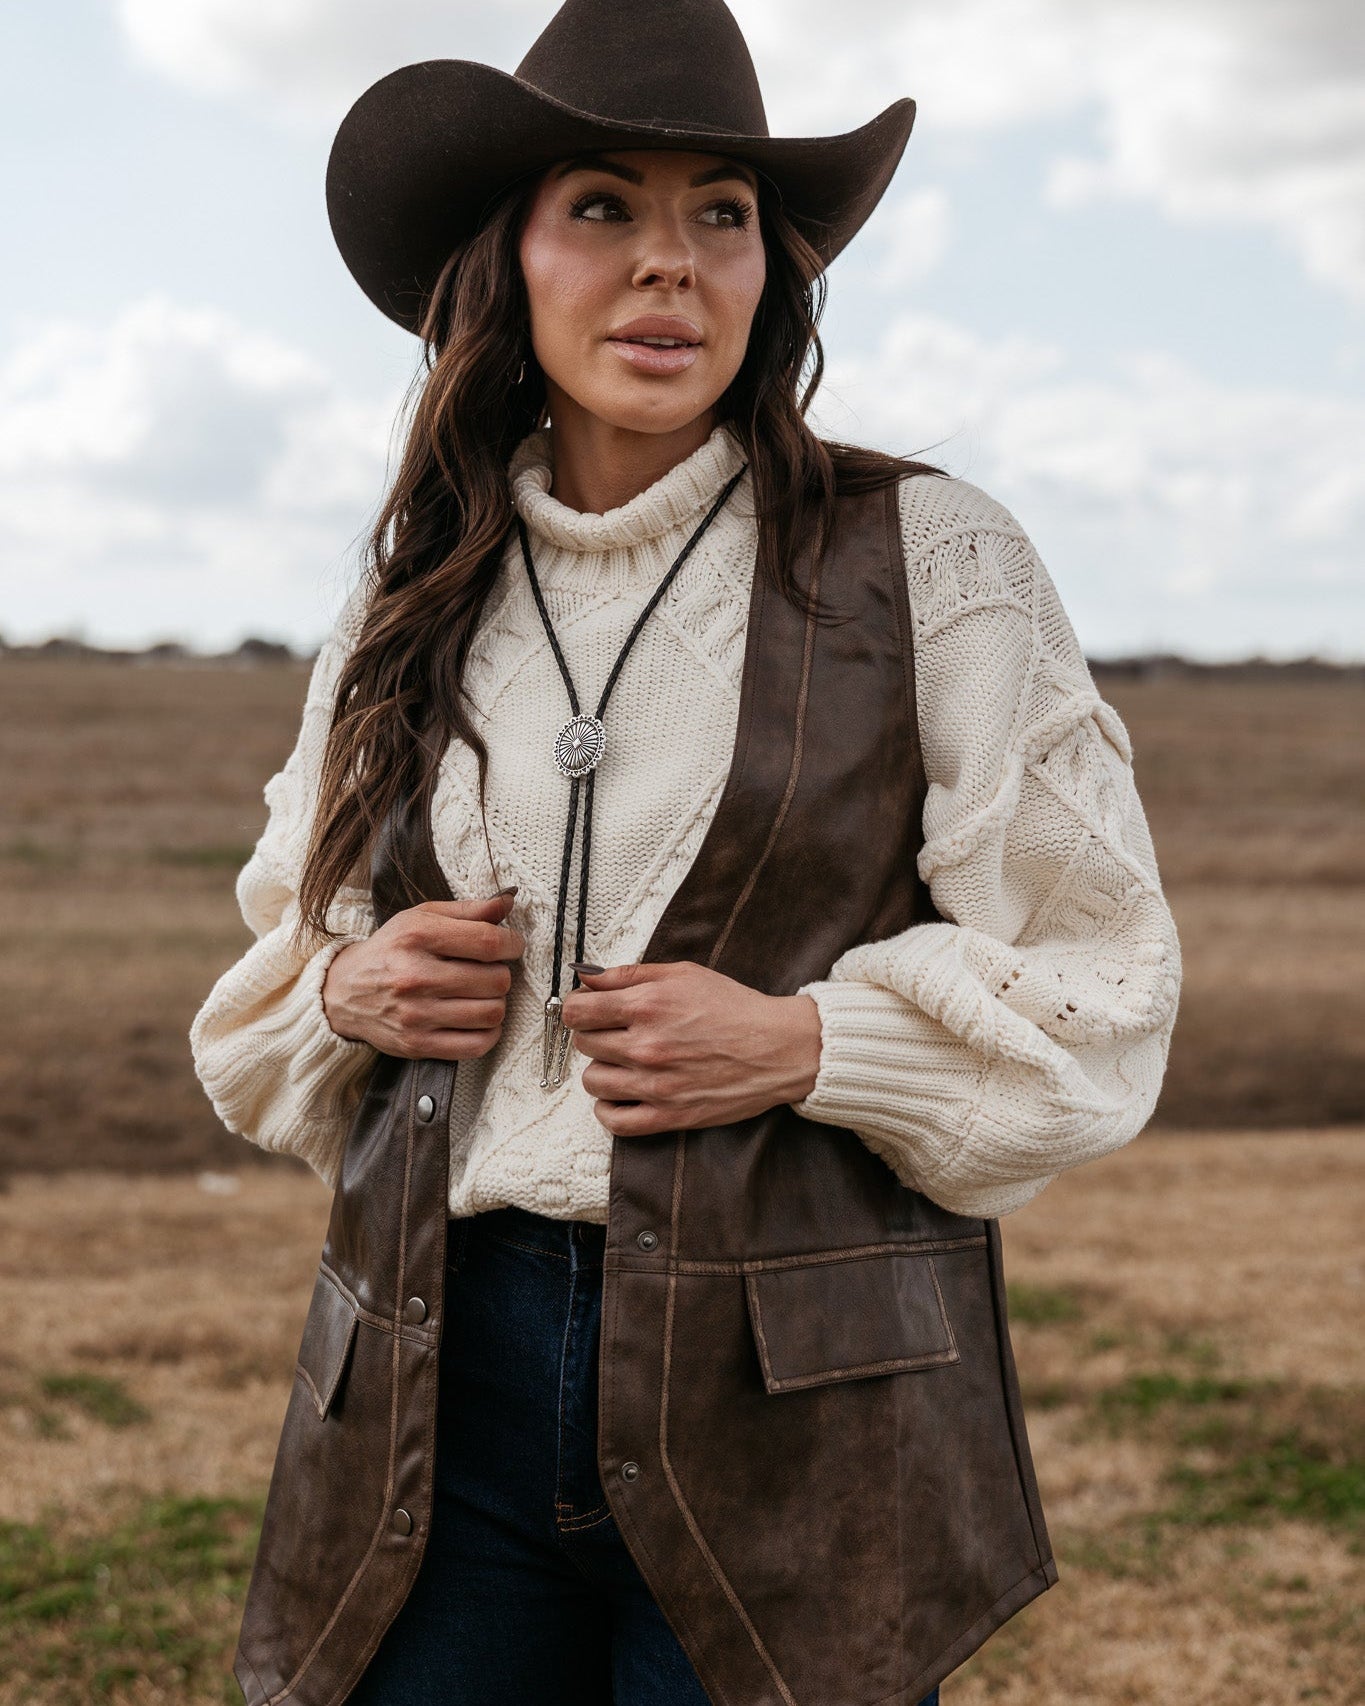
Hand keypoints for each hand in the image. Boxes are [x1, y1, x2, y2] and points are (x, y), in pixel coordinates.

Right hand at [321, 889, 523, 1059]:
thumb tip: (508, 900)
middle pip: (495, 980)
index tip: (513, 945)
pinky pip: (476, 1045)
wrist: (343, 992)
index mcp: (418, 937)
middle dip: (502, 974)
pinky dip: (488, 1033)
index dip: (512, 944)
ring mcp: (416, 1014)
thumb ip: (468, 910)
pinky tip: (478, 1019)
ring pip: (491, 1014)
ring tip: (482, 994)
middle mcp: (416, 976)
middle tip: (489, 971)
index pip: (488, 942)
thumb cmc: (391, 950)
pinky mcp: (417, 1044)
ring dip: (496, 1003)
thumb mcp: (421, 918)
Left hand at [560, 960, 822, 1135]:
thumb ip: (629, 974)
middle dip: (595, 1034)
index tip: (590, 1010)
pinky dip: (609, 1108)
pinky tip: (622, 1093)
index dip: (579, 1008)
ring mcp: (655, 1084)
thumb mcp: (683, 974)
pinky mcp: (668, 1115)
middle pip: (583, 1044)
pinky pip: (613, 1120)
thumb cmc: (733, 1007)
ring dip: (602, 1069)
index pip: (577, 1011)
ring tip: (624, 1062)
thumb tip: (585, 976)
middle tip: (617, 1032)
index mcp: (648, 1005)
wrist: (778, 1048)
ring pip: (592, 1081)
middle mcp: (646, 1045)